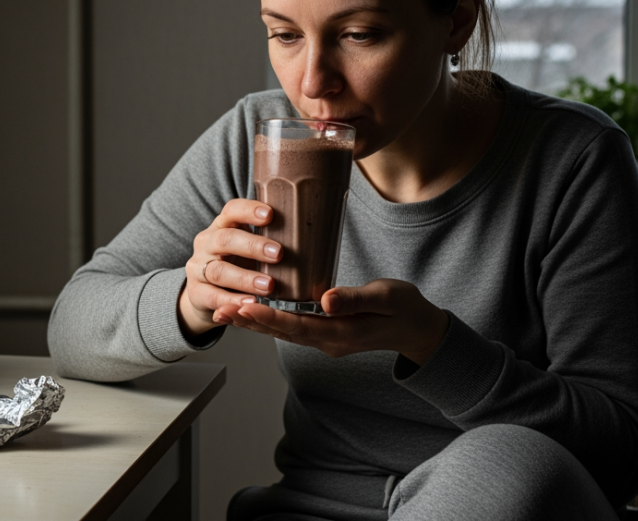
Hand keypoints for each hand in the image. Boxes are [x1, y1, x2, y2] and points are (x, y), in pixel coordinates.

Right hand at [178, 199, 282, 336]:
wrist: (204, 292)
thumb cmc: (237, 264)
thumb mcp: (248, 247)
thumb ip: (271, 239)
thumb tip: (316, 230)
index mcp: (222, 226)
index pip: (232, 210)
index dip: (249, 210)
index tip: (270, 214)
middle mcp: (207, 243)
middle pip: (225, 239)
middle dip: (253, 246)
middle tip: (279, 254)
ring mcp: (198, 268)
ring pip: (219, 270)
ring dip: (245, 278)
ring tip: (269, 286)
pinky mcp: (197, 292)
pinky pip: (213, 296)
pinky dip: (232, 301)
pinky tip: (250, 304)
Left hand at [213, 278, 450, 365]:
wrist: (418, 328)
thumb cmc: (404, 308)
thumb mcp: (385, 297)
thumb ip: (354, 298)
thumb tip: (324, 300)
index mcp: (340, 332)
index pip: (296, 326)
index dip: (268, 317)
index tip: (243, 306)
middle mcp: (327, 341)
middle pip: (280, 332)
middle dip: (249, 320)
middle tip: (219, 309)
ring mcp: (325, 339)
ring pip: (282, 331)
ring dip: (253, 322)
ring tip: (224, 311)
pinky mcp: (324, 332)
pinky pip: (290, 328)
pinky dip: (268, 319)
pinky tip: (251, 310)